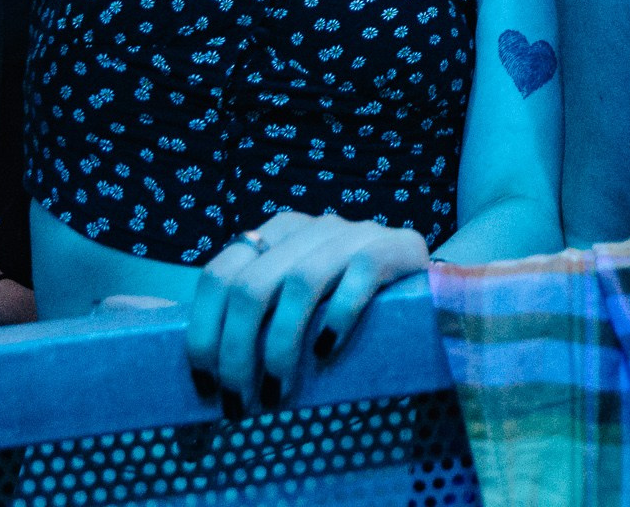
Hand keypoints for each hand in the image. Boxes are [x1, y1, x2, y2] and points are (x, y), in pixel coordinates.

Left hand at [185, 212, 426, 410]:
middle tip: (239, 402)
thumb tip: (203, 377)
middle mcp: (309, 228)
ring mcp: (353, 233)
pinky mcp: (393, 246)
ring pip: (299, 284)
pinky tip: (325, 353)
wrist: (427, 284)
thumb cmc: (348, 304)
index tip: (206, 387)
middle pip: (251, 287)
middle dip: (236, 354)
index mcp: (275, 235)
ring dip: (280, 348)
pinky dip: (337, 318)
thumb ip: (258, 317)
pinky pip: (359, 276)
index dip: (203, 334)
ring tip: (277, 393)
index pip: (218, 276)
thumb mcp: (295, 302)